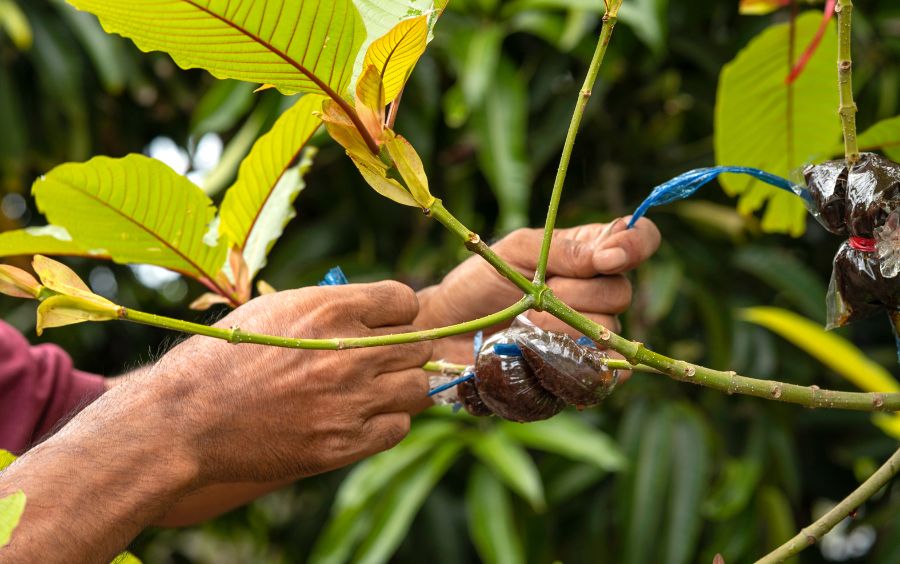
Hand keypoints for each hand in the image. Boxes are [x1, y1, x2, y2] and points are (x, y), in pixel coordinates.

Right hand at [153, 281, 431, 485]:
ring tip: (368, 390)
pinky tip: (358, 418)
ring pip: (417, 387)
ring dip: (398, 387)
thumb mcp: (276, 309)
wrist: (186, 418)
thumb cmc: (227, 357)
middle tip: (376, 361)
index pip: (405, 301)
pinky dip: (386, 422)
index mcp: (331, 309)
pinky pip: (398, 427)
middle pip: (418, 346)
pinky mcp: (344, 443)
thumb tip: (377, 312)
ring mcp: (350, 400)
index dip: (396, 313)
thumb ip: (332, 306)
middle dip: (402, 351)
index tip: (383, 324)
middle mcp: (349, 352)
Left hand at [416, 218, 660, 362]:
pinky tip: (550, 358)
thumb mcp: (516, 252)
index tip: (606, 258)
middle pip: (620, 293)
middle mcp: (600, 294)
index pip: (640, 240)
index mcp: (589, 253)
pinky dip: (579, 365)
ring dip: (562, 329)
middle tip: (535, 297)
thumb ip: (563, 250)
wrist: (448, 332)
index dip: (635, 246)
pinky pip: (606, 374)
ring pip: (607, 333)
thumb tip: (609, 255)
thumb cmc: (480, 282)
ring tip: (524, 328)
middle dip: (574, 295)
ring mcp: (594, 335)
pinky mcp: (583, 373)